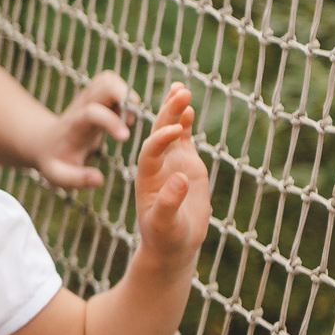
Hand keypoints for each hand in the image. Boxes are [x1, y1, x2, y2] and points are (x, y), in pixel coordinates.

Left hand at [31, 70, 133, 189]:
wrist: (44, 142)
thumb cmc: (54, 161)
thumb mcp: (58, 175)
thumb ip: (76, 179)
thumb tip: (99, 179)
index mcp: (74, 125)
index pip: (93, 113)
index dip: (111, 121)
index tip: (125, 138)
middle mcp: (82, 105)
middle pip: (104, 84)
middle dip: (125, 97)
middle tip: (132, 121)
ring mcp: (88, 97)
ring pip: (109, 79)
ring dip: (126, 94)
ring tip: (129, 118)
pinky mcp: (95, 95)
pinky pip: (111, 81)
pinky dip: (124, 93)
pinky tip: (124, 114)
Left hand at [133, 83, 210, 261]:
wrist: (172, 244)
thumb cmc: (166, 237)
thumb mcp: (165, 224)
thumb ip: (169, 203)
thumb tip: (180, 179)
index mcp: (147, 178)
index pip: (150, 152)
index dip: (160, 140)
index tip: (174, 130)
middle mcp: (156, 165)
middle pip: (159, 133)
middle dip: (167, 113)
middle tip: (179, 92)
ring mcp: (170, 162)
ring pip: (171, 131)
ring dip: (174, 111)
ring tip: (181, 89)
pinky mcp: (185, 163)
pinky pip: (183, 139)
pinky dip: (185, 123)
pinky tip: (188, 108)